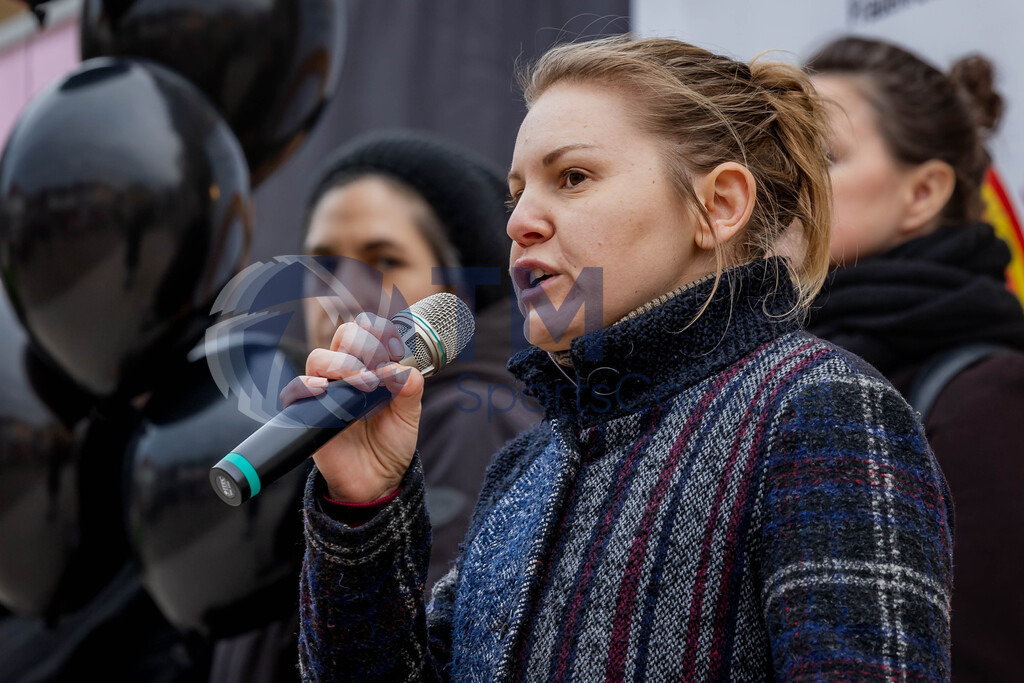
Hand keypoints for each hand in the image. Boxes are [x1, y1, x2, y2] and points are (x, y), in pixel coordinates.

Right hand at [280, 312, 422, 503]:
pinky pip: (295, 391)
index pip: (367, 330)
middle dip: (362, 344)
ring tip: (362, 384)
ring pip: (319, 358)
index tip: (394, 349)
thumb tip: (402, 369)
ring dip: (340, 363)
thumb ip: (409, 391)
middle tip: (377, 369)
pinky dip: (305, 386)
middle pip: (343, 336)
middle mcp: (346, 374)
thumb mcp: (408, 416)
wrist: (376, 480)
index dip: (378, 330)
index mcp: (371, 366)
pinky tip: (323, 390)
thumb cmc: (390, 443)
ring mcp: (326, 391)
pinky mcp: (308, 413)